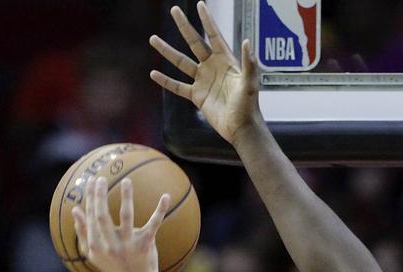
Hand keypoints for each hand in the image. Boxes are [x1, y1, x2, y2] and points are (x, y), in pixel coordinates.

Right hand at [72, 177, 169, 271]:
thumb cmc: (113, 266)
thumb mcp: (93, 253)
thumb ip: (83, 232)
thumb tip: (75, 210)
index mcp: (96, 245)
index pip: (91, 217)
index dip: (91, 199)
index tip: (92, 182)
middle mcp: (110, 245)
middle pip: (102, 215)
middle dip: (100, 196)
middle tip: (101, 179)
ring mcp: (128, 245)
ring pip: (126, 216)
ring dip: (126, 197)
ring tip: (126, 180)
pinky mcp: (145, 245)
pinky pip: (153, 224)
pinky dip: (160, 210)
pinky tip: (165, 196)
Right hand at [150, 2, 261, 144]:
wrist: (241, 128)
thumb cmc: (249, 106)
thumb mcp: (250, 84)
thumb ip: (248, 63)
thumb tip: (247, 42)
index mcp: (226, 61)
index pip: (215, 36)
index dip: (208, 21)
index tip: (200, 4)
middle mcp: (212, 67)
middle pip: (195, 42)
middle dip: (185, 26)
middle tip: (174, 10)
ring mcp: (203, 80)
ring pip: (182, 62)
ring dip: (167, 51)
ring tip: (153, 39)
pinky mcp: (197, 96)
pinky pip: (178, 86)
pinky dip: (165, 81)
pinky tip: (153, 73)